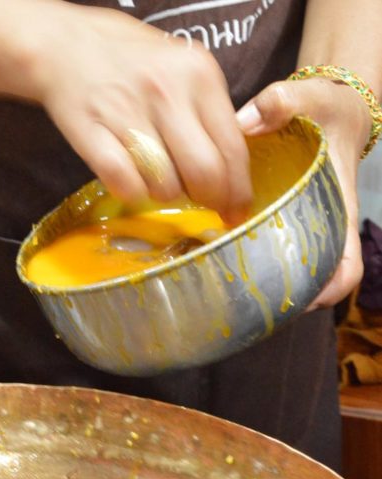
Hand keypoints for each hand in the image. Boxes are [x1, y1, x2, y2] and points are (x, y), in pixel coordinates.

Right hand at [23, 5, 251, 223]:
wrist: (65, 44)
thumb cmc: (129, 60)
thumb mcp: (182, 69)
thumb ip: (208, 111)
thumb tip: (231, 170)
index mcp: (199, 74)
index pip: (232, 147)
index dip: (238, 190)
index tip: (236, 211)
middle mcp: (168, 92)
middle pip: (204, 173)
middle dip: (208, 200)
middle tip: (202, 205)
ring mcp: (128, 113)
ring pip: (165, 185)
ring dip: (165, 194)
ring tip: (157, 177)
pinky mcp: (93, 134)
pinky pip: (126, 185)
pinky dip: (133, 193)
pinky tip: (131, 181)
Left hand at [237, 78, 370, 308]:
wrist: (327, 106)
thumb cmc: (326, 109)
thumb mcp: (311, 97)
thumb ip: (282, 103)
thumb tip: (247, 120)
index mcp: (337, 212)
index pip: (347, 268)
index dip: (330, 290)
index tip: (303, 298)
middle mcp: (319, 229)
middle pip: (312, 284)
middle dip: (283, 298)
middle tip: (244, 298)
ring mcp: (299, 230)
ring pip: (287, 275)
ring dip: (261, 286)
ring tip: (224, 284)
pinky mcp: (278, 224)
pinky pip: (266, 253)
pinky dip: (245, 259)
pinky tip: (214, 254)